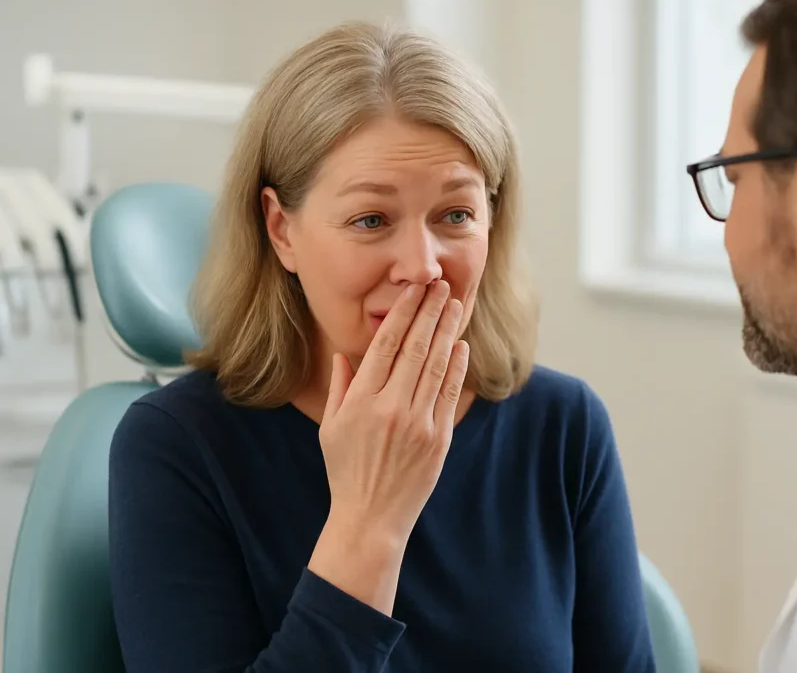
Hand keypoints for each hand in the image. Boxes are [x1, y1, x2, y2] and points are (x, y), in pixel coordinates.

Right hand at [318, 279, 469, 543]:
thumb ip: (340, 386)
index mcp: (361, 402)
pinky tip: (460, 345)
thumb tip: (344, 352)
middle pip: (415, 349)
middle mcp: (391, 409)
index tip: (412, 291)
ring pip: (436, 366)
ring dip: (447, 332)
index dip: (401, 314)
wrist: (371, 517)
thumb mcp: (331, 427)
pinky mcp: (439, 439)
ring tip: (454, 305)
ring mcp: (418, 424)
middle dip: (429, 312)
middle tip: (440, 285)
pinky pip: (450, 394)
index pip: (385, 346)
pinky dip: (456, 367)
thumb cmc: (346, 470)